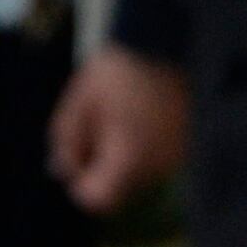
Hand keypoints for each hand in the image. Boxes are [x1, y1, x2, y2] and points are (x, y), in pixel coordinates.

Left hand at [47, 43, 189, 214]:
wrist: (166, 46)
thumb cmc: (117, 72)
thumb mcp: (79, 102)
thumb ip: (67, 141)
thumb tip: (62, 173)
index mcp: (127, 159)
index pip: (97, 200)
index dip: (80, 184)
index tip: (74, 157)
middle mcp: (155, 168)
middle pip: (118, 188)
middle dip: (99, 164)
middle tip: (95, 124)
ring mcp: (174, 160)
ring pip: (136, 174)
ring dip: (120, 153)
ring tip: (118, 114)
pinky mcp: (185, 150)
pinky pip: (153, 160)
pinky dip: (140, 146)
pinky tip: (138, 116)